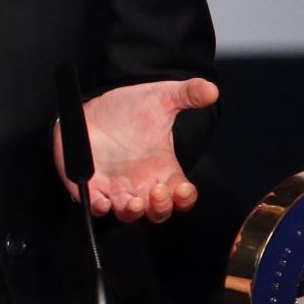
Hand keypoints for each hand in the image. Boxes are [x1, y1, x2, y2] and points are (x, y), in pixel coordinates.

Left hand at [53, 78, 218, 223]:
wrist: (94, 106)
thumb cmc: (129, 107)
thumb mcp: (160, 97)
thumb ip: (187, 94)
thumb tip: (211, 89)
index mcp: (163, 170)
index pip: (181, 195)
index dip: (185, 198)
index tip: (184, 189)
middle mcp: (143, 184)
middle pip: (158, 211)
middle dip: (160, 207)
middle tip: (157, 192)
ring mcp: (117, 189)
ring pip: (129, 214)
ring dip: (132, 212)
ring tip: (133, 202)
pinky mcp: (92, 187)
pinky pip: (96, 206)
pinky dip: (99, 207)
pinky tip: (101, 200)